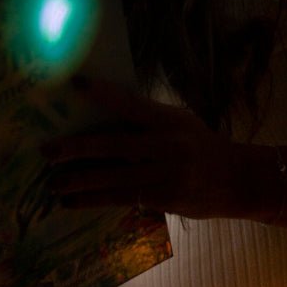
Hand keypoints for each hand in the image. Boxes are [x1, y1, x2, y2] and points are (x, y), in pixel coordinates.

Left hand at [44, 78, 243, 217]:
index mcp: (168, 120)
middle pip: (114, 145)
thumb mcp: (179, 121)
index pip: (132, 103)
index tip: (76, 84)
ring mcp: (165, 174)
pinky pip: (121, 198)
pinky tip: (72, 202)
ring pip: (113, 178)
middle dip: (77, 148)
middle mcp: (167, 146)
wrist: (239, 180)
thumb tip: (102, 107)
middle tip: (48, 151)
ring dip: (79, 181)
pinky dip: (93, 200)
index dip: (104, 93)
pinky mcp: (162, 199)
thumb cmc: (201, 145)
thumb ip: (146, 117)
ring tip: (52, 183)